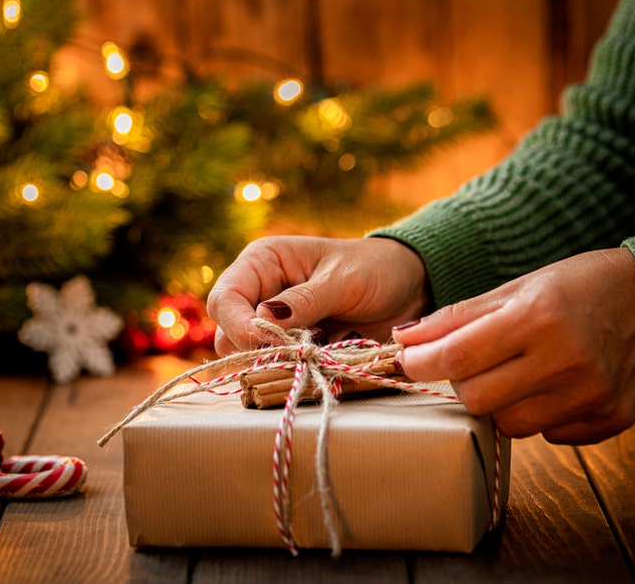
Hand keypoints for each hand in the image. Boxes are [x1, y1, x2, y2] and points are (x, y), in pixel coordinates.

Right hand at [207, 236, 428, 354]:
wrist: (409, 287)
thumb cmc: (375, 269)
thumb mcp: (342, 280)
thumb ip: (304, 301)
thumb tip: (262, 319)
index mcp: (262, 263)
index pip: (225, 299)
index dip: (238, 325)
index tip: (269, 344)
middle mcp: (260, 293)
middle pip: (227, 333)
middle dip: (256, 349)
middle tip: (298, 352)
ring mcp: (275, 324)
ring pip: (248, 356)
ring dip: (276, 363)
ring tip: (314, 354)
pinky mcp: (293, 348)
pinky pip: (276, 369)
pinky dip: (294, 373)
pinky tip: (321, 362)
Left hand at [392, 247, 634, 444]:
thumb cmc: (575, 288)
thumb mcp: (516, 288)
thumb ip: (459, 317)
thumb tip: (405, 340)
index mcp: (539, 317)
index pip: (459, 356)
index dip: (423, 362)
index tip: (408, 360)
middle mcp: (567, 359)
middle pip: (479, 400)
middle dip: (463, 384)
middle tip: (472, 365)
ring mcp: (593, 394)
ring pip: (511, 425)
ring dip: (502, 403)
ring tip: (519, 373)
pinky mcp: (612, 417)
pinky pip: (550, 435)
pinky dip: (542, 415)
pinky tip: (555, 386)